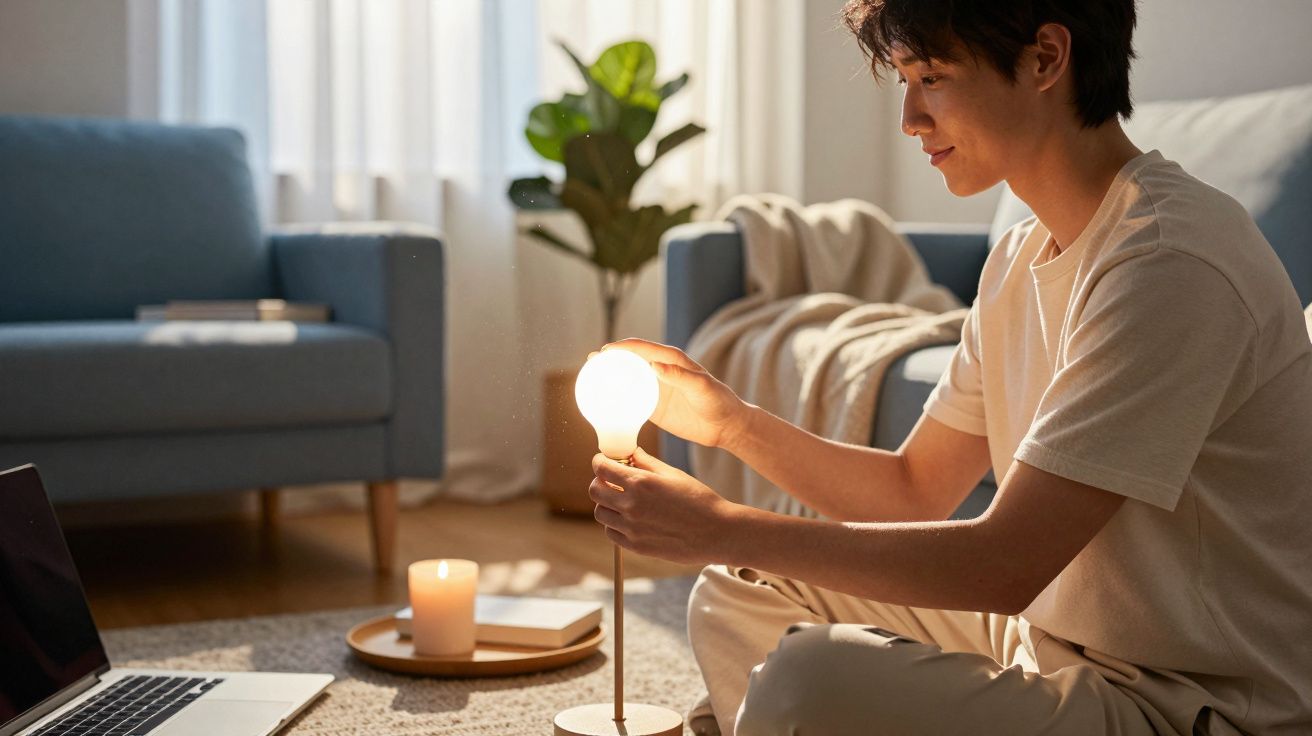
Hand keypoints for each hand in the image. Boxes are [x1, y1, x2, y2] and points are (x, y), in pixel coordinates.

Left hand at [590, 447, 740, 565]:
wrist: (716, 532)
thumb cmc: (699, 499)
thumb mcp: (673, 474)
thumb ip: (646, 462)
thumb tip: (629, 452)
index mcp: (641, 484)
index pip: (602, 469)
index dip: (600, 462)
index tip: (603, 461)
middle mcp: (631, 506)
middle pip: (595, 491)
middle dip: (600, 482)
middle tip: (612, 481)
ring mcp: (632, 528)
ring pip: (600, 513)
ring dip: (607, 504)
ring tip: (623, 501)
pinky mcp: (636, 546)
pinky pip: (611, 533)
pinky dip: (614, 524)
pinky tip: (630, 519)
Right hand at [596, 338, 750, 450]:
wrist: (725, 426)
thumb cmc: (718, 401)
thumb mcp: (702, 387)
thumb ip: (680, 376)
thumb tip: (655, 365)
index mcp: (672, 360)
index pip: (642, 348)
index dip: (622, 347)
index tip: (604, 351)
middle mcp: (661, 370)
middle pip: (630, 360)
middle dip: (609, 358)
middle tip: (590, 361)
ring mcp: (656, 388)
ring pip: (627, 379)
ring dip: (609, 377)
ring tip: (589, 377)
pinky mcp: (654, 407)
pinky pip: (631, 400)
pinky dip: (616, 398)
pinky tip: (602, 403)